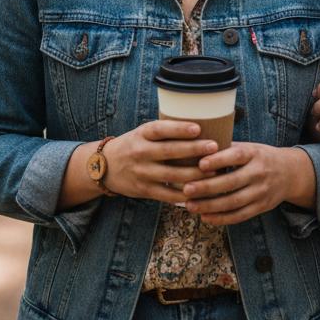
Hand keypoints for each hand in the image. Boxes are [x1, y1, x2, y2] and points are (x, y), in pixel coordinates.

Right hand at [100, 120, 218, 203]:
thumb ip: (166, 131)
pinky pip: (167, 194)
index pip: (160, 129)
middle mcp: (140, 152)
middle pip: (169, 152)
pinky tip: (201, 192)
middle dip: (194, 150)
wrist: (104, 167)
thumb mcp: (144, 133)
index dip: (179, 129)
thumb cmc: (135, 145)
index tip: (198, 128)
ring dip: (195, 174)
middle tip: (214, 147)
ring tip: (215, 170)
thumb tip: (202, 125)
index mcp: (142, 134)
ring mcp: (141, 172)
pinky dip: (185, 194)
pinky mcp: (144, 190)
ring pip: (172, 175)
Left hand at [181, 143, 308, 225]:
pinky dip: (221, 218)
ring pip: (234, 202)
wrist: (291, 173)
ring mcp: (261, 192)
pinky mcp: (261, 207)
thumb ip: (227, 149)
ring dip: (210, 206)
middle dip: (207, 187)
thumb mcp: (249, 147)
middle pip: (232, 182)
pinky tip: (205, 217)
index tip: (200, 164)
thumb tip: (195, 148)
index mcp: (255, 154)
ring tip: (190, 205)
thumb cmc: (260, 157)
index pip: (236, 156)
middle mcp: (260, 173)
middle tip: (186, 189)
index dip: (219, 160)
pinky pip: (239, 215)